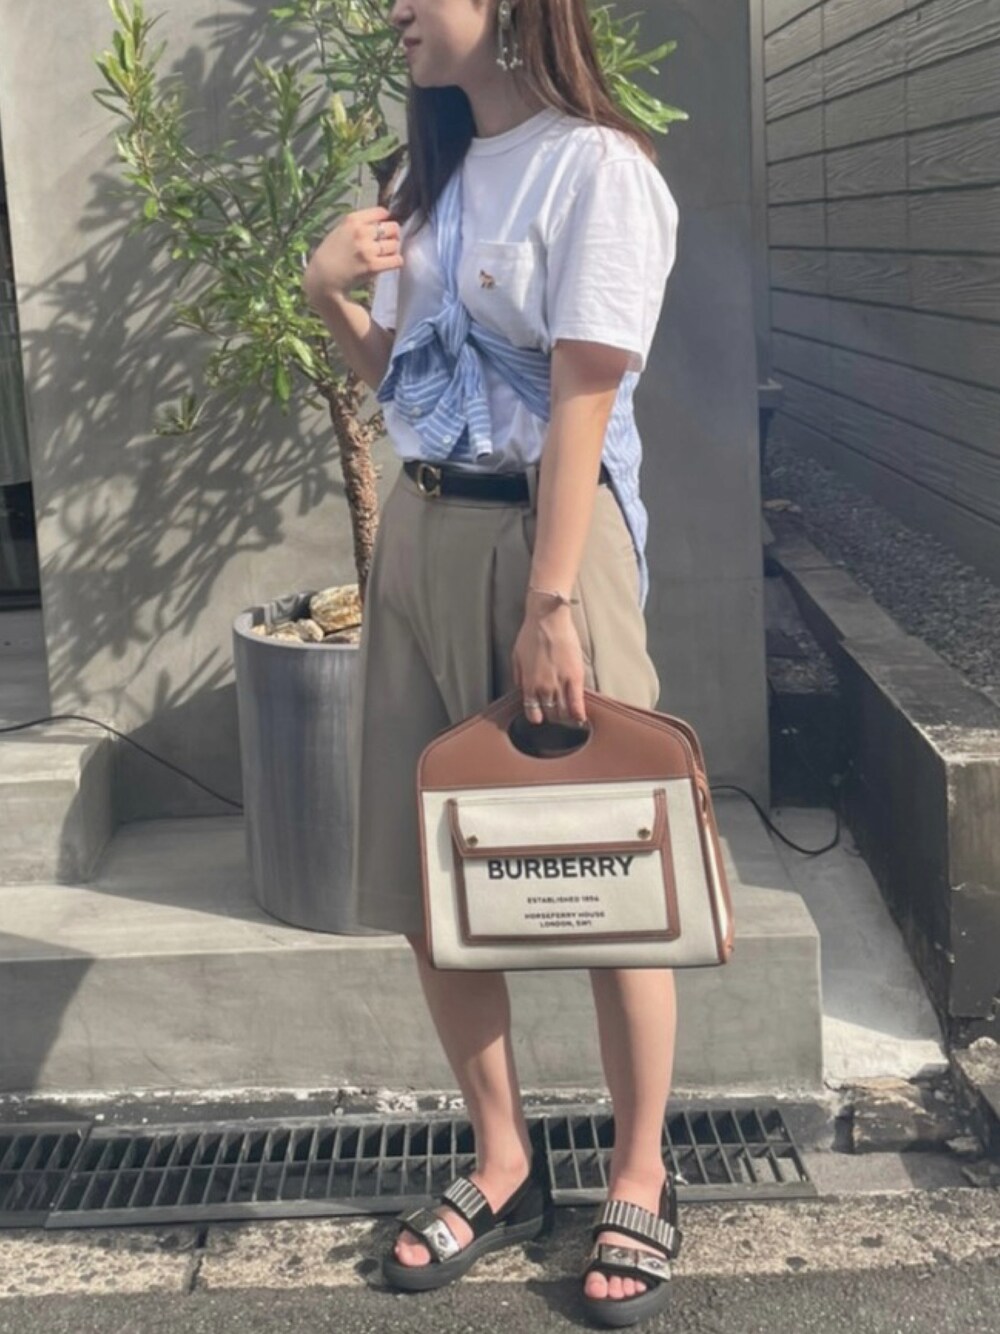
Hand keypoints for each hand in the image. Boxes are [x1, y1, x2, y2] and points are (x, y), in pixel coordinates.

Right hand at [303, 206, 402, 309]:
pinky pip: (397, 260)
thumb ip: (358, 224)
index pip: (381, 212)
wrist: (322, 277)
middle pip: (392, 228)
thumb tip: (381, 222)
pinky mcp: (373, 266)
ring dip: (393, 250)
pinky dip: (396, 262)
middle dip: (392, 235)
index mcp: (352, 220)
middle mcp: (361, 232)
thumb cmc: (330, 255)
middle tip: (388, 243)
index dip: (386, 220)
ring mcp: (368, 249)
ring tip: (386, 255)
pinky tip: (389, 264)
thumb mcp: (341, 230)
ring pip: (395, 244)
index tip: (384, 227)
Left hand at [511, 602, 586, 726]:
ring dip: (566, 716)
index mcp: (528, 684)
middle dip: (553, 716)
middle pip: (550, 714)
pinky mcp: (575, 677)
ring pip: (564, 711)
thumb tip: (521, 690)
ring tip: (569, 716)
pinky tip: (581, 718)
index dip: (537, 717)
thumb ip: (519, 677)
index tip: (541, 717)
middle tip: (557, 713)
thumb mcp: (516, 657)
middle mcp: (543, 688)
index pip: (532, 712)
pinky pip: (577, 703)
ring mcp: (560, 684)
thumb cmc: (531, 635)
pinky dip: (579, 713)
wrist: (548, 620)